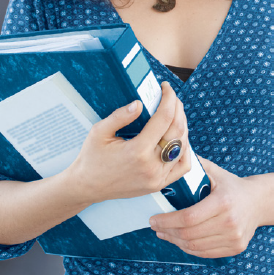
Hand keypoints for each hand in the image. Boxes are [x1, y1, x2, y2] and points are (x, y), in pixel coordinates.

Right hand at [66, 82, 190, 208]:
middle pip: (177, 130)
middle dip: (178, 108)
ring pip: (183, 148)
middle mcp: (151, 166)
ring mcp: (157, 178)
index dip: (169, 99)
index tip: (166, 87)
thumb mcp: (99, 132)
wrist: (87, 187)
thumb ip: (120, 116)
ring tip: (175, 113)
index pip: (164, 118)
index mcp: (137, 151)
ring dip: (183, 126)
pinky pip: (183, 167)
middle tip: (172, 97)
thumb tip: (140, 103)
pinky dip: (186, 150)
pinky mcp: (159, 185)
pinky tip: (179, 138)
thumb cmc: (92, 157)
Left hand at [149, 157, 259, 257]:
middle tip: (155, 227)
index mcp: (223, 202)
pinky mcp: (235, 248)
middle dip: (168, 232)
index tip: (153, 219)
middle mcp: (230, 222)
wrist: (258, 202)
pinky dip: (190, 249)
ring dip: (176, 242)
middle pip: (190, 234)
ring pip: (196, 247)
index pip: (189, 217)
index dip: (168, 221)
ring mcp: (234, 238)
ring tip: (165, 234)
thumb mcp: (215, 172)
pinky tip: (180, 241)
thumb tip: (172, 157)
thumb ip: (195, 166)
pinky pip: (206, 253)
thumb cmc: (232, 185)